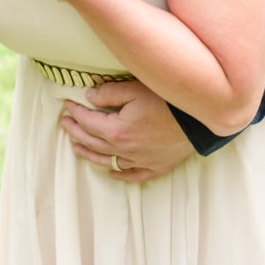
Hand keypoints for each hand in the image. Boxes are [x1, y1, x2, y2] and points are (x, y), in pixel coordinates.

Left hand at [59, 80, 193, 181]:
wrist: (200, 119)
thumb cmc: (168, 100)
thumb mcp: (135, 89)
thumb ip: (109, 93)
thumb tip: (89, 97)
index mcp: (117, 131)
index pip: (88, 122)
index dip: (75, 112)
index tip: (65, 105)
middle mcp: (125, 150)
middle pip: (93, 142)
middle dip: (76, 132)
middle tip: (65, 123)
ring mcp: (140, 161)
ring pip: (108, 161)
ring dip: (89, 154)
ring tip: (76, 148)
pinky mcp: (156, 167)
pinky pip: (131, 175)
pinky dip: (118, 174)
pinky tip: (111, 172)